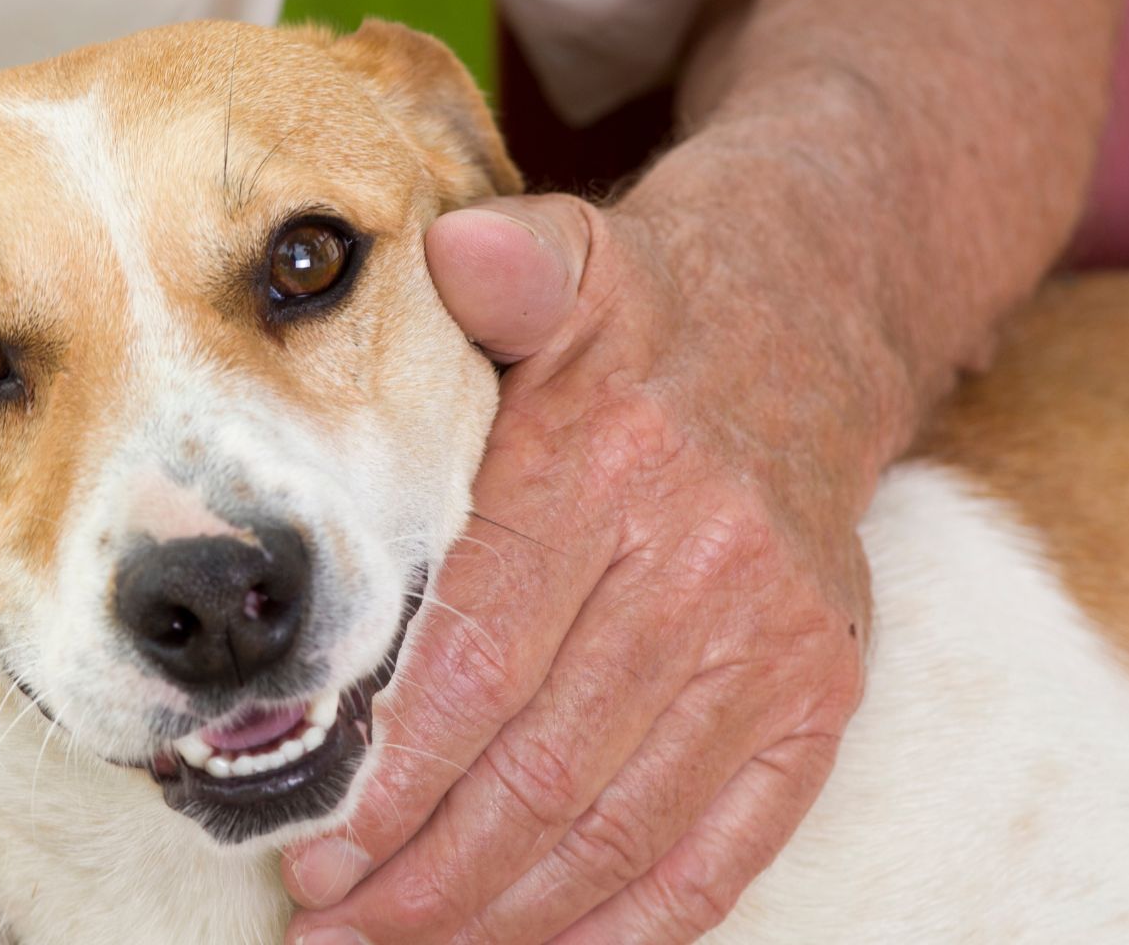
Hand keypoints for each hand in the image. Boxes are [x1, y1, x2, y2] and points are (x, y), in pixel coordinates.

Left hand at [284, 175, 890, 943]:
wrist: (813, 327)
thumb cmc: (647, 316)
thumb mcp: (575, 255)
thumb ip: (509, 266)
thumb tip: (452, 251)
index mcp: (618, 469)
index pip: (480, 656)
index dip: (391, 771)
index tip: (310, 843)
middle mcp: (709, 568)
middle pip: (540, 766)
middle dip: (422, 871)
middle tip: (328, 925)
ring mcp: (777, 647)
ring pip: (619, 828)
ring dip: (500, 918)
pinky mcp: (818, 699)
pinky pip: (724, 852)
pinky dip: (627, 927)